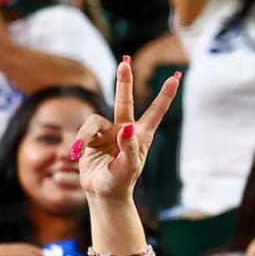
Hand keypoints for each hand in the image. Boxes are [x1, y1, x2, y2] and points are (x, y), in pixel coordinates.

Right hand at [74, 56, 182, 202]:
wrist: (103, 194)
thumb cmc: (121, 183)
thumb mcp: (128, 168)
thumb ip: (130, 147)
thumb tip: (127, 126)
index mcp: (141, 136)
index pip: (156, 112)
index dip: (165, 95)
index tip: (176, 76)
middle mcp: (125, 130)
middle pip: (125, 101)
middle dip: (124, 81)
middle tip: (125, 61)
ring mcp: (108, 133)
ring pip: (95, 120)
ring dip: (86, 135)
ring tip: (81, 151)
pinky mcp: (92, 138)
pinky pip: (84, 131)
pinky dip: (80, 141)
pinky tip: (78, 154)